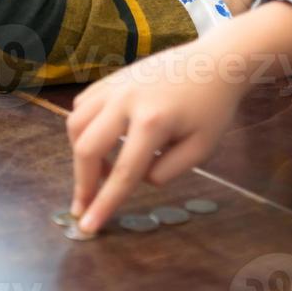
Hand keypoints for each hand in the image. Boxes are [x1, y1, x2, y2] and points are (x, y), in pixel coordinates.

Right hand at [66, 40, 247, 233]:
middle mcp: (126, 100)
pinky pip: (82, 106)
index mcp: (153, 122)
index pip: (123, 173)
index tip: (88, 228)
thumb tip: (135, 178)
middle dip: (82, 183)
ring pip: (76, 124)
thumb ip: (166, 171)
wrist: (215, 62)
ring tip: (101, 171)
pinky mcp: (111, 78)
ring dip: (81, 154)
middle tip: (84, 207)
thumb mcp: (201, 149)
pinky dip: (83, 127)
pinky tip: (101, 139)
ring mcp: (115, 85)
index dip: (104, 204)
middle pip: (87, 148)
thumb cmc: (212, 108)